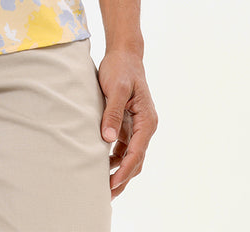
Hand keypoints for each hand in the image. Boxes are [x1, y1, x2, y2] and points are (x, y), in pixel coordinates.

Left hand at [97, 49, 156, 197]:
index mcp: (147, 120)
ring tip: (102, 185)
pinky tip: (102, 165)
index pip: (137, 153)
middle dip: (123, 178)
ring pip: (130, 155)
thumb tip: (107, 140)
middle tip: (107, 195)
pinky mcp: (127, 122)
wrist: (123, 54)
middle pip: (136, 160)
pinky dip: (115, 157)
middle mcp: (145, 126)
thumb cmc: (120, 68)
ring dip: (119, 170)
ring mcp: (137, 125)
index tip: (112, 184)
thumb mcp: (115, 88)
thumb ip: (112, 113)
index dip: (125, 170)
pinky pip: (123, 145)